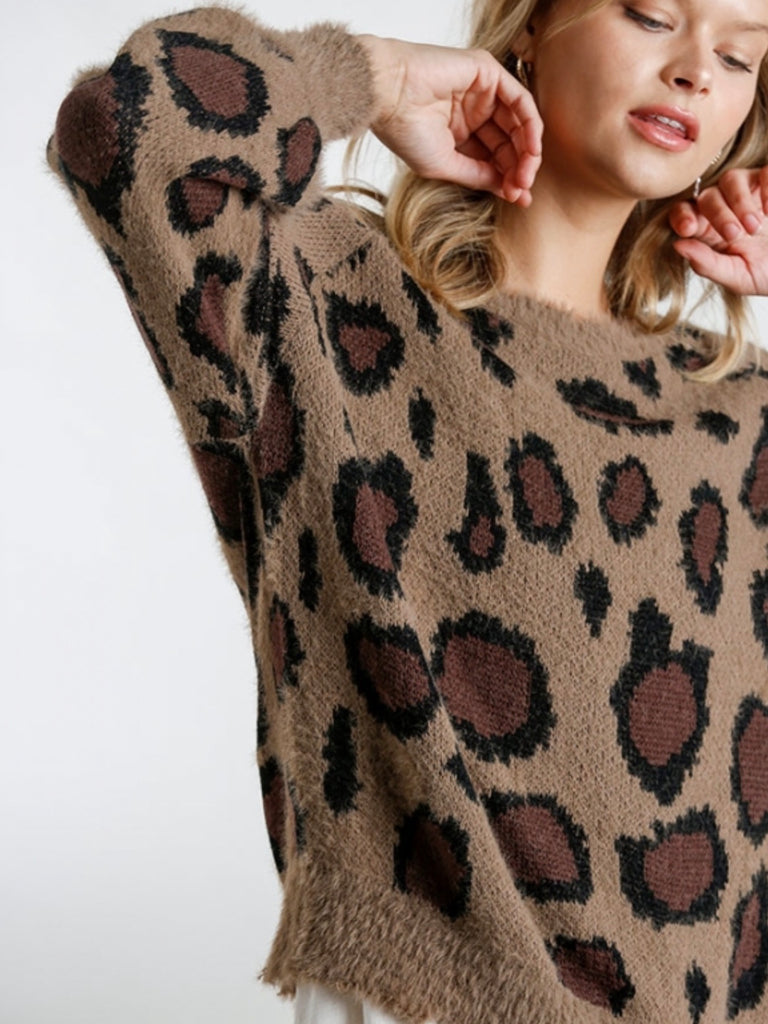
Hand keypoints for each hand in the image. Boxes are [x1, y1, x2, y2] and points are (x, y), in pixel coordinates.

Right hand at [356, 35, 542, 204]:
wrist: (387, 95)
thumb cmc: (404, 130)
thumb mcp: (445, 164)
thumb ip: (477, 175)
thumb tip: (508, 190)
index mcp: (460, 132)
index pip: (493, 156)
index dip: (508, 178)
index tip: (518, 199)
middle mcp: (473, 110)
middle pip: (509, 141)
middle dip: (519, 167)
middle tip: (523, 190)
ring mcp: (482, 90)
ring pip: (518, 122)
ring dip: (527, 150)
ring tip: (526, 175)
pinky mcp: (487, 72)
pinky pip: (519, 99)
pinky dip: (530, 125)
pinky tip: (531, 149)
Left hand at [669, 167, 767, 294]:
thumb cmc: (767, 274)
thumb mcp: (737, 277)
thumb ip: (707, 264)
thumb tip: (677, 245)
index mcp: (710, 231)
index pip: (684, 213)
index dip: (681, 216)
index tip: (688, 228)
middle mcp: (725, 208)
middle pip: (707, 196)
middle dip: (718, 215)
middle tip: (734, 235)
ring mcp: (750, 192)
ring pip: (731, 179)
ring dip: (739, 202)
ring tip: (754, 227)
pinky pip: (765, 172)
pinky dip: (766, 187)